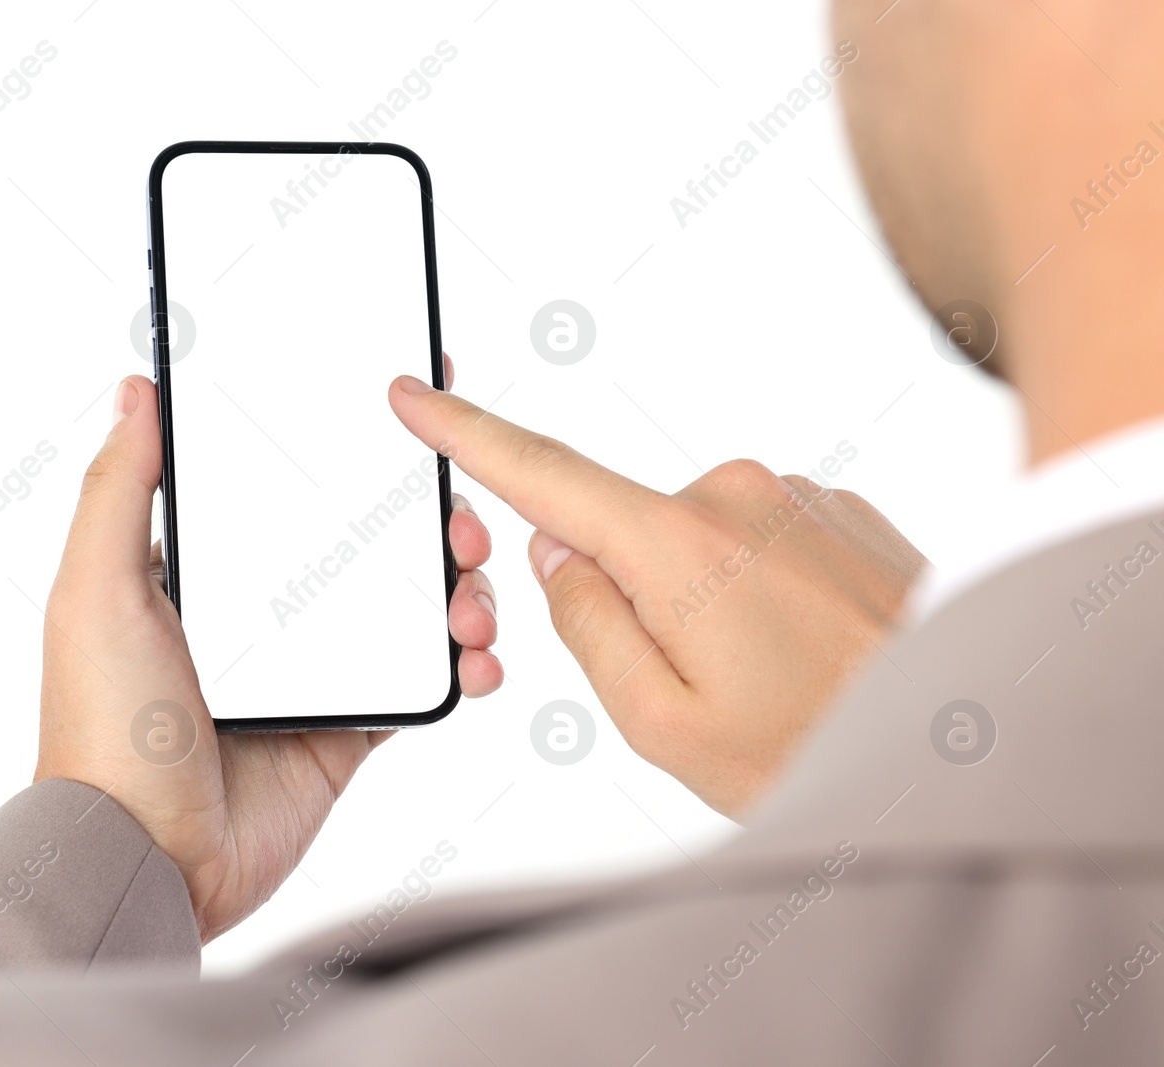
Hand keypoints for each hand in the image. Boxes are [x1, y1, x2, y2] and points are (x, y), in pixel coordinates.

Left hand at [35, 359, 501, 941]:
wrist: (148, 862)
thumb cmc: (104, 729)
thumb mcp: (95, 591)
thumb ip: (119, 489)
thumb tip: (137, 392)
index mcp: (204, 569)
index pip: (288, 484)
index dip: (345, 444)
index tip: (404, 409)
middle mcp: (263, 611)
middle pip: (365, 537)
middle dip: (424, 515)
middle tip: (457, 514)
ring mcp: (311, 670)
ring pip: (406, 601)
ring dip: (455, 585)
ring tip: (470, 596)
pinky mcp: (348, 727)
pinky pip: (420, 681)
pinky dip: (462, 663)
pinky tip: (475, 655)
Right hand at [388, 376, 925, 815]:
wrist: (972, 746)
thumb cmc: (822, 751)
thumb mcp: (663, 724)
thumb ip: (587, 624)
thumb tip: (559, 551)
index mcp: (677, 545)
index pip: (542, 473)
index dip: (465, 433)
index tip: (415, 393)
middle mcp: (737, 493)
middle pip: (626, 535)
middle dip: (635, 602)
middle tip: (704, 689)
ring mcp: (798, 495)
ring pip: (695, 546)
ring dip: (707, 605)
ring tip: (776, 683)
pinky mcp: (842, 508)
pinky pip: (757, 545)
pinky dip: (760, 595)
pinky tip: (810, 656)